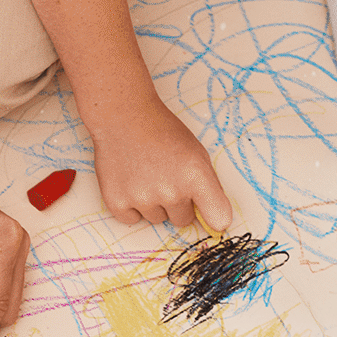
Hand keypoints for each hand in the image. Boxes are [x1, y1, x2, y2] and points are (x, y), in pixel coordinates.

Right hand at [89, 97, 232, 230]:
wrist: (123, 117)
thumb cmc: (161, 133)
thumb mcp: (196, 153)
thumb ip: (208, 186)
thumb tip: (217, 218)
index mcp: (196, 176)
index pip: (218, 218)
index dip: (216, 219)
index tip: (212, 218)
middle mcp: (170, 191)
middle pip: (182, 220)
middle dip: (177, 204)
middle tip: (165, 177)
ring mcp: (142, 199)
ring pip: (156, 219)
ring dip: (152, 204)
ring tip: (145, 175)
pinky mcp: (117, 203)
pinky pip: (132, 220)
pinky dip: (131, 206)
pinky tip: (130, 183)